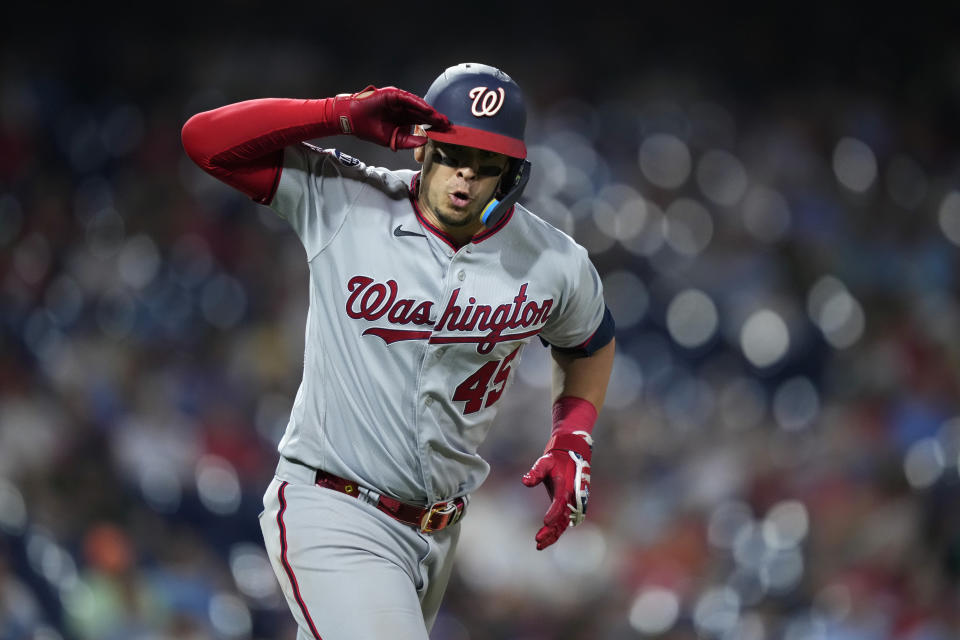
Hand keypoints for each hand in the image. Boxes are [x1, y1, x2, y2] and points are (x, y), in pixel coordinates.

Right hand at [331, 86, 448, 150]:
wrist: (354, 120)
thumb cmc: (369, 129)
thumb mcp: (393, 139)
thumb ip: (409, 141)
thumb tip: (425, 141)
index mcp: (402, 119)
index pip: (421, 122)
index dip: (433, 126)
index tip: (445, 132)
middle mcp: (402, 109)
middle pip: (423, 114)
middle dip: (435, 119)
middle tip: (448, 125)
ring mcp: (398, 101)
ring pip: (418, 106)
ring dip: (430, 112)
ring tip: (440, 119)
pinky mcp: (393, 95)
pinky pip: (409, 99)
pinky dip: (419, 104)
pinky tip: (428, 110)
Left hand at [521, 432, 591, 549]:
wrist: (571, 457)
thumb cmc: (556, 460)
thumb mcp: (544, 462)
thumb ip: (535, 472)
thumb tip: (525, 481)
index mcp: (565, 486)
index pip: (560, 502)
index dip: (554, 513)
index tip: (545, 522)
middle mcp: (571, 497)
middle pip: (563, 518)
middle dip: (551, 531)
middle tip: (538, 540)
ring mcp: (573, 503)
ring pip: (564, 524)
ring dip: (553, 535)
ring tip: (539, 545)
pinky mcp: (570, 506)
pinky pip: (565, 522)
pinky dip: (557, 531)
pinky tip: (547, 539)